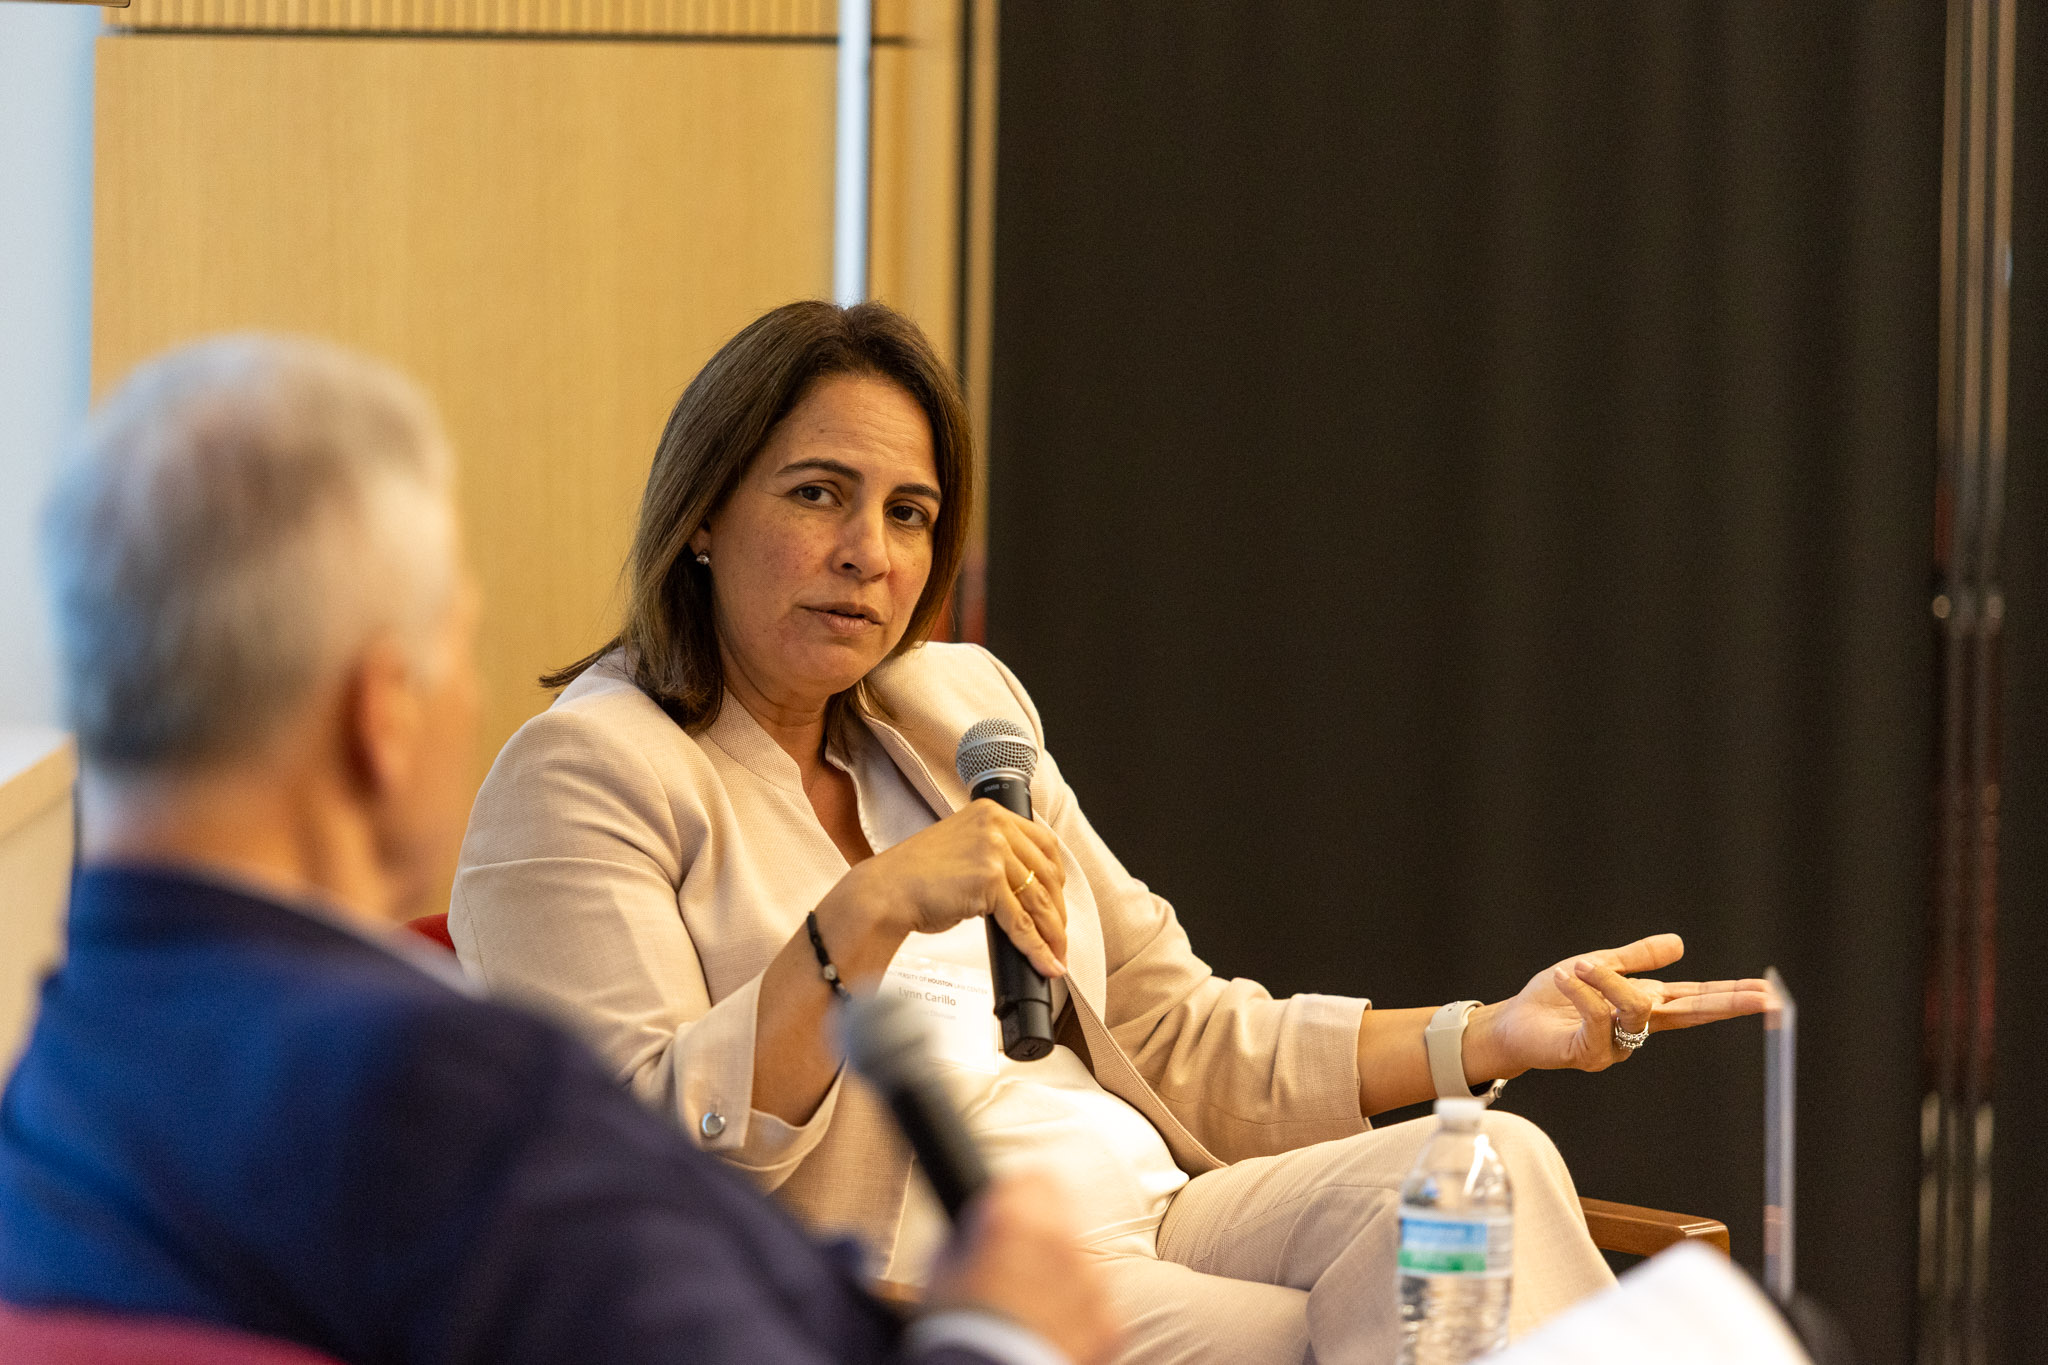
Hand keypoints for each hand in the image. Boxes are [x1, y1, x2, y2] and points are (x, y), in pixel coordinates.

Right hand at [825, 799, 1068, 978]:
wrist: (885, 892)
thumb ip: (994, 858)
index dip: (1055, 878)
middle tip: (1058, 938)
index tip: (1057, 902)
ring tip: (1056, 957)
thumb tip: (1027, 891)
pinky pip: (1021, 922)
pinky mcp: (989, 879)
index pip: (1044, 845)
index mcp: (991, 813)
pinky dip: (1036, 947)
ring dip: (1051, 935)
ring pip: (1037, 900)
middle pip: (1045, 874)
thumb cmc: (915, 877)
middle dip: (1056, 912)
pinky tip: (1045, 962)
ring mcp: (993, 850)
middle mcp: (995, 826)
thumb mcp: (963, 851)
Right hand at [925, 1173, 1119, 1364]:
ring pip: (1079, 1262)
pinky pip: (1094, 1305)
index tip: (1005, 1213)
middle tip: (1013, 1266)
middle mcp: (1063, 1244)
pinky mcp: (1107, 1323)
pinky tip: (1046, 1333)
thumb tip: (980, 1225)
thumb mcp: (941, 1270)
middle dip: (1040, 1235)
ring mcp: (1091, 1285)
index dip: (1017, 1195)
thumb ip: (969, 1235)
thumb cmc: (956, 1331)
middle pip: (1061, 1218)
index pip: (1034, 1177)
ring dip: (1058, 1276)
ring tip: (1027, 1310)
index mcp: (1018, 1221)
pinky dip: (1075, 1315)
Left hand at [1468, 934, 1770, 1077]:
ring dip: (1608, 980)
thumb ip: (1636, 958)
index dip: (1729, 995)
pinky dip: (1582, 992)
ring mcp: (1616, 1046)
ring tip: (1578, 966)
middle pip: (1690, 1013)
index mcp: (1644, 1005)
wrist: (1512, 1023)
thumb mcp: (1598, 967)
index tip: (1768, 991)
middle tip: (1762, 997)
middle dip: (1726, 1003)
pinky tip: (1565, 978)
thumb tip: (1680, 944)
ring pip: (1635, 1008)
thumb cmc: (1553, 999)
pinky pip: (1597, 1017)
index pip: (1694, 999)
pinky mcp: (1589, 1054)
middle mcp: (1637, 1029)